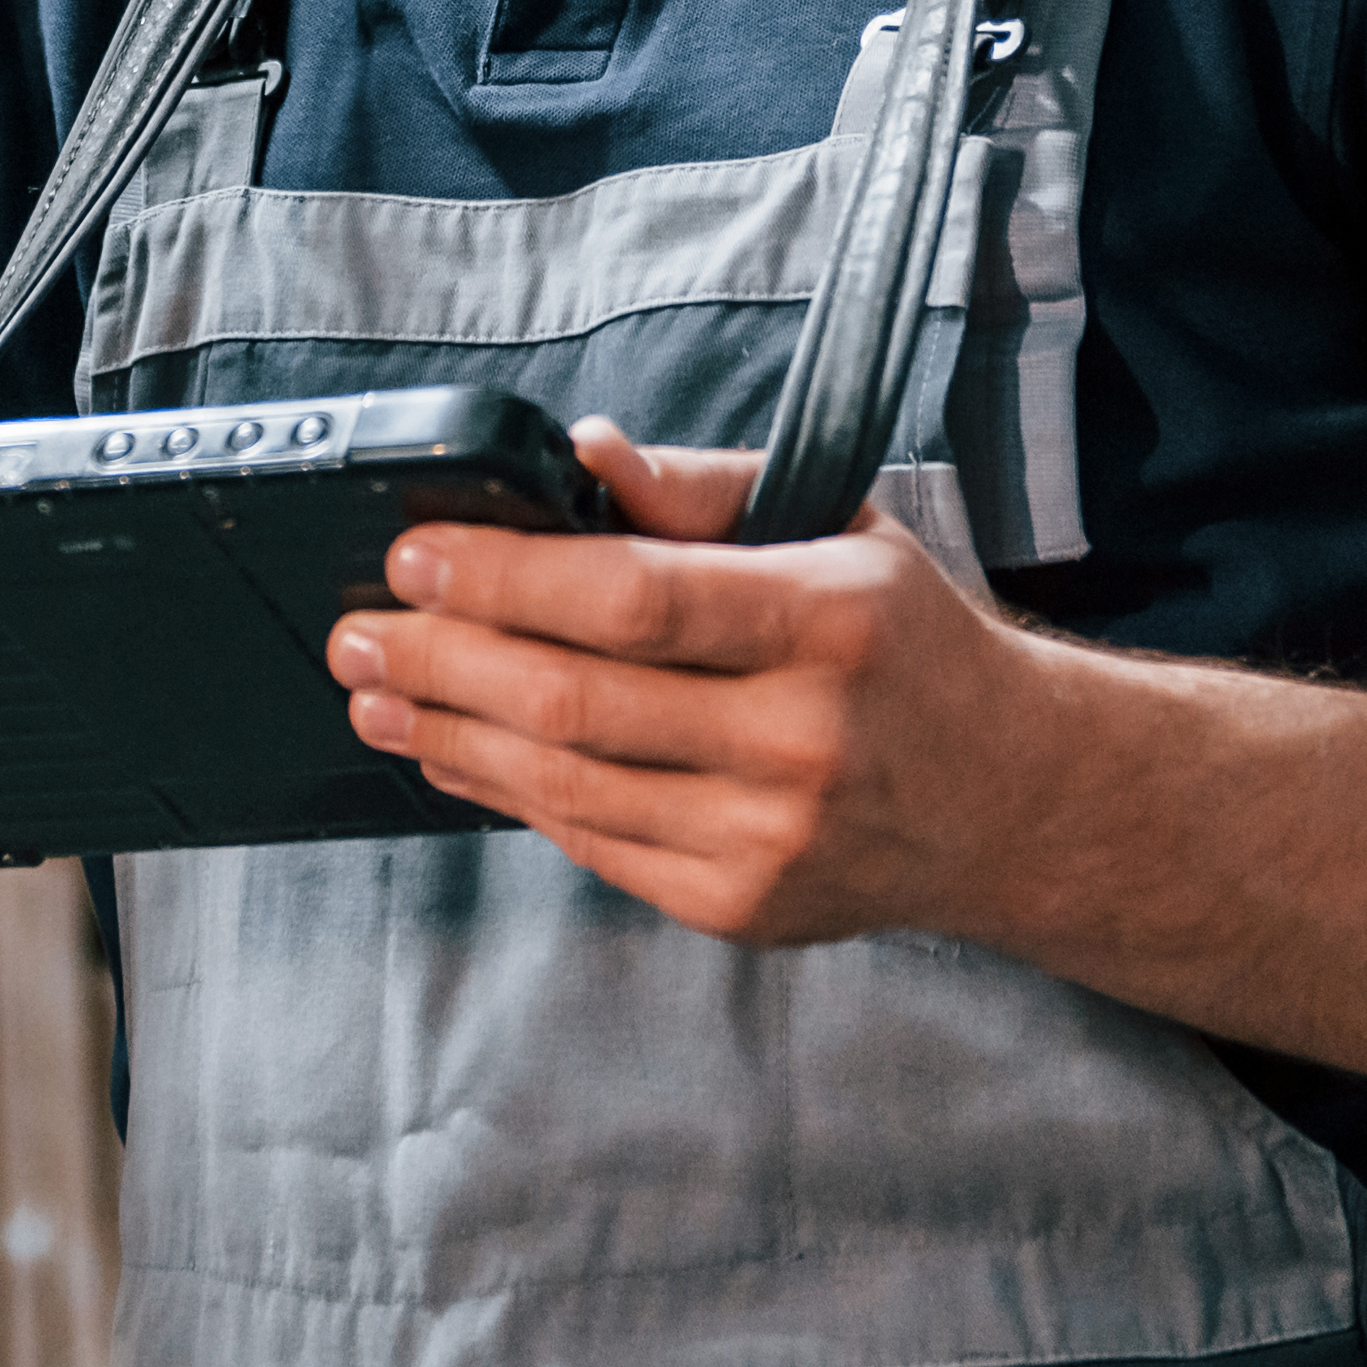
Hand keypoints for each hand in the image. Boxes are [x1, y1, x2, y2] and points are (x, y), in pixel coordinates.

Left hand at [327, 422, 1063, 946]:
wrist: (1006, 798)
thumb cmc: (901, 642)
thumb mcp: (835, 529)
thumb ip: (699, 491)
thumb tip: (579, 457)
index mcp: (832, 619)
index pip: (635, 599)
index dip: (506, 578)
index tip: (412, 554)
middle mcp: (805, 738)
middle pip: (577, 701)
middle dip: (442, 660)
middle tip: (359, 631)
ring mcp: (772, 839)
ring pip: (567, 786)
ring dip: (449, 735)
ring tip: (377, 694)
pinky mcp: (743, 909)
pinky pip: (594, 844)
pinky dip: (508, 794)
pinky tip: (455, 751)